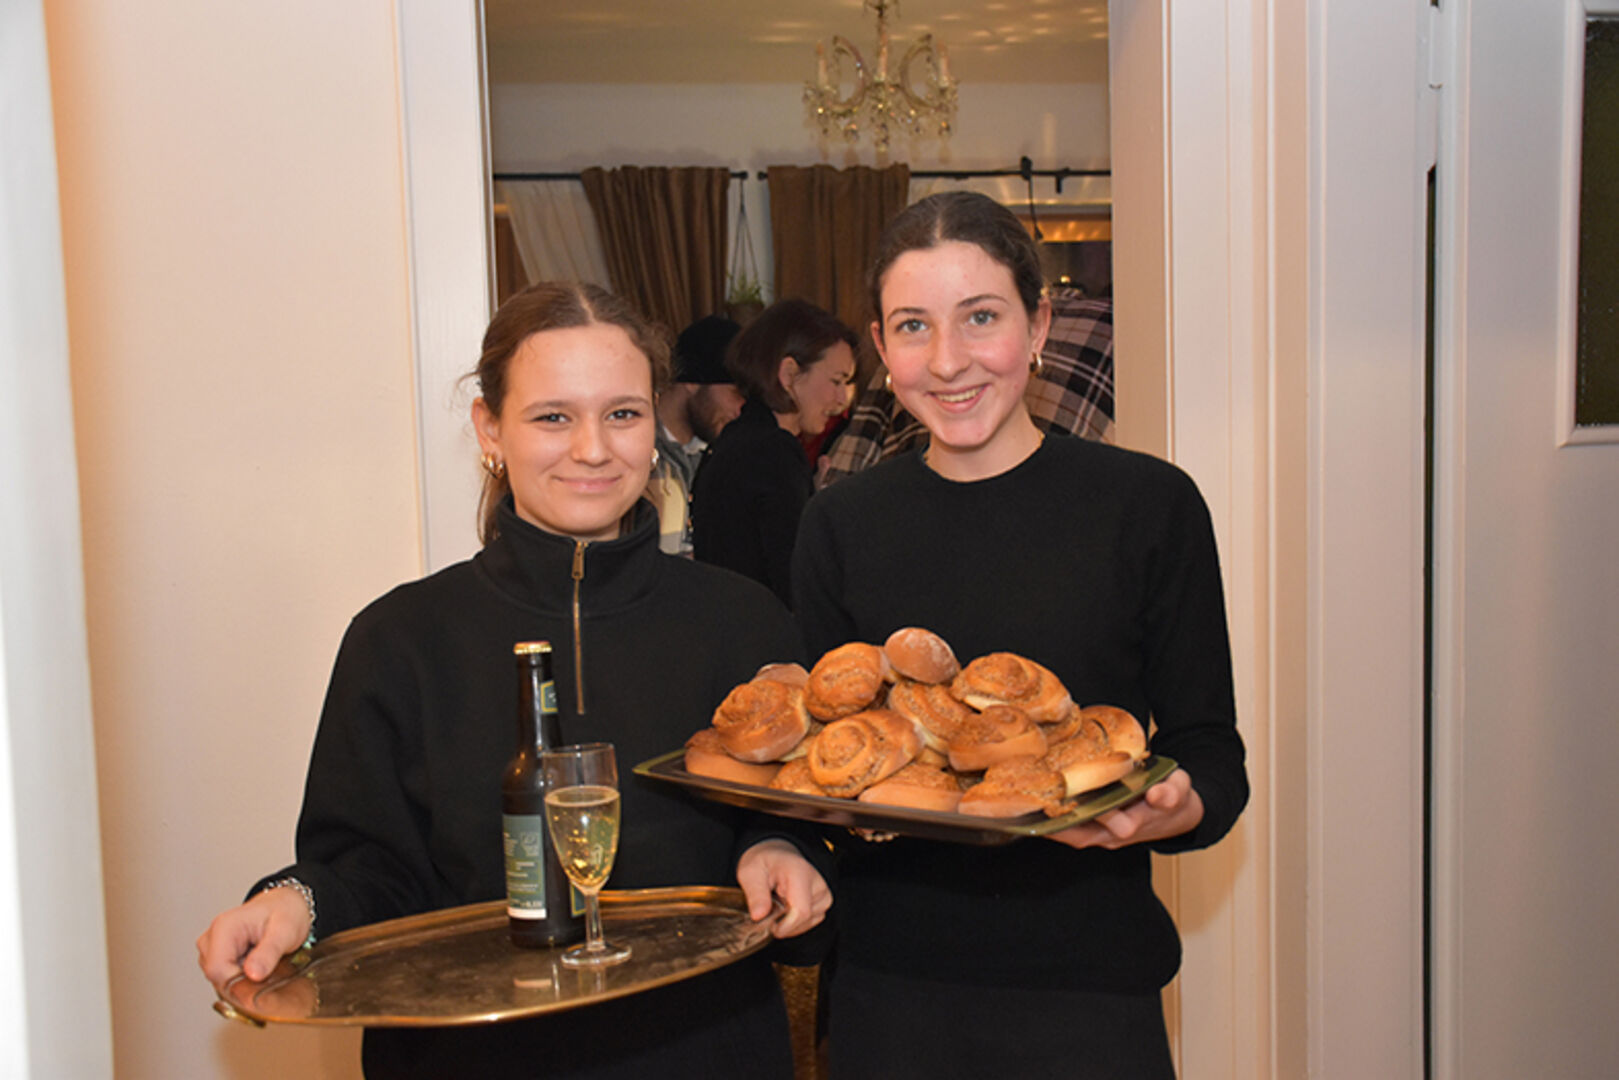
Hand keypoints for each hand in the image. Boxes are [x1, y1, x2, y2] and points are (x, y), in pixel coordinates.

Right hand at [196, 887, 311, 992]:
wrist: (286, 905)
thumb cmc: (286, 912)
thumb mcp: (285, 931)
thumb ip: (269, 953)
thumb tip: (253, 975)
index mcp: (224, 928)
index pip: (217, 970)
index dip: (238, 985)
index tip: (261, 987)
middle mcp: (212, 938)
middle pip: (217, 978)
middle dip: (243, 985)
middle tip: (269, 975)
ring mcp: (211, 949)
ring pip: (220, 981)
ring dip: (243, 983)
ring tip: (265, 967)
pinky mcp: (216, 957)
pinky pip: (224, 979)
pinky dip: (242, 980)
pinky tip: (258, 969)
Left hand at [735, 839, 831, 938]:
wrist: (776, 856)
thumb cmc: (764, 863)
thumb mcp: (750, 873)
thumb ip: (755, 895)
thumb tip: (759, 916)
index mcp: (799, 872)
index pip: (801, 911)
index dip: (784, 926)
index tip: (769, 926)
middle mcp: (817, 883)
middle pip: (804, 920)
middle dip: (783, 923)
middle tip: (768, 908)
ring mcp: (823, 894)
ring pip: (807, 924)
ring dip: (788, 922)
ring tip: (778, 903)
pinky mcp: (823, 903)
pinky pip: (810, 923)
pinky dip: (795, 922)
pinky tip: (786, 908)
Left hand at [1044, 768, 1203, 850]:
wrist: (1176, 814)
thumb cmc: (1173, 798)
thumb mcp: (1179, 790)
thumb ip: (1170, 792)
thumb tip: (1157, 793)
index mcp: (1136, 824)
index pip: (1114, 824)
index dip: (1096, 816)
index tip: (1075, 805)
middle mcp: (1114, 835)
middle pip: (1082, 834)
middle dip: (1060, 822)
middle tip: (1034, 807)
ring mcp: (1103, 836)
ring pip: (1072, 835)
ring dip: (1050, 825)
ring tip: (1023, 811)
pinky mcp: (1095, 831)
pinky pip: (1070, 830)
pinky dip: (1053, 822)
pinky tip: (1035, 809)